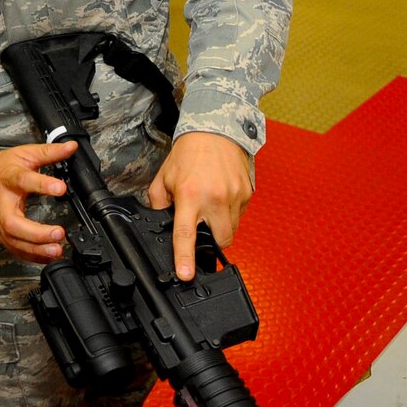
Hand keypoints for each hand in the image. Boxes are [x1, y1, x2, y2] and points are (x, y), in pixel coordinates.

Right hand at [0, 139, 77, 263]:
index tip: (60, 188)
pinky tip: (46, 256)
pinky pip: (14, 248)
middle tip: (59, 233)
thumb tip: (72, 147)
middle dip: (37, 233)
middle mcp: (1, 203)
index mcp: (8, 177)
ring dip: (35, 249)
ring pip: (13, 240)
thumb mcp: (24, 153)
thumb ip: (49, 152)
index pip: (23, 180)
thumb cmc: (0, 167)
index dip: (42, 184)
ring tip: (57, 249)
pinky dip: (30, 255)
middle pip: (13, 223)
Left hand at [146, 131, 254, 280]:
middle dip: (212, 243)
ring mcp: (235, 196)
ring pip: (232, 230)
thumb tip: (161, 225)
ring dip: (221, 227)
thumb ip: (159, 204)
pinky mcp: (247, 193)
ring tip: (211, 207)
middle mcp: (215, 198)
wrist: (215, 130)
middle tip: (203, 229)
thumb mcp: (164, 178)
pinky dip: (230, 213)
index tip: (186, 275)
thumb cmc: (188, 153)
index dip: (185, 258)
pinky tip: (221, 197)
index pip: (186, 234)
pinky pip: (240, 215)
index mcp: (190, 195)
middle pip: (220, 240)